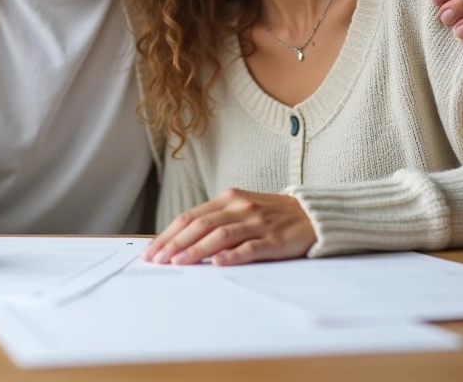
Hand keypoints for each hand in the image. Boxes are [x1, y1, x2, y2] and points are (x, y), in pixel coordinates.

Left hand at [142, 189, 315, 266]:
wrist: (312, 214)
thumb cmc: (271, 215)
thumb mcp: (241, 209)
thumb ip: (216, 220)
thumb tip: (181, 241)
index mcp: (228, 199)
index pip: (190, 217)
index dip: (168, 234)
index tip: (151, 251)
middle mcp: (240, 207)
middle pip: (200, 225)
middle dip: (175, 243)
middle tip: (157, 260)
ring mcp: (257, 223)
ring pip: (220, 235)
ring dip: (196, 250)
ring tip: (178, 262)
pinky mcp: (274, 240)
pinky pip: (250, 247)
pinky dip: (232, 255)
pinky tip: (218, 263)